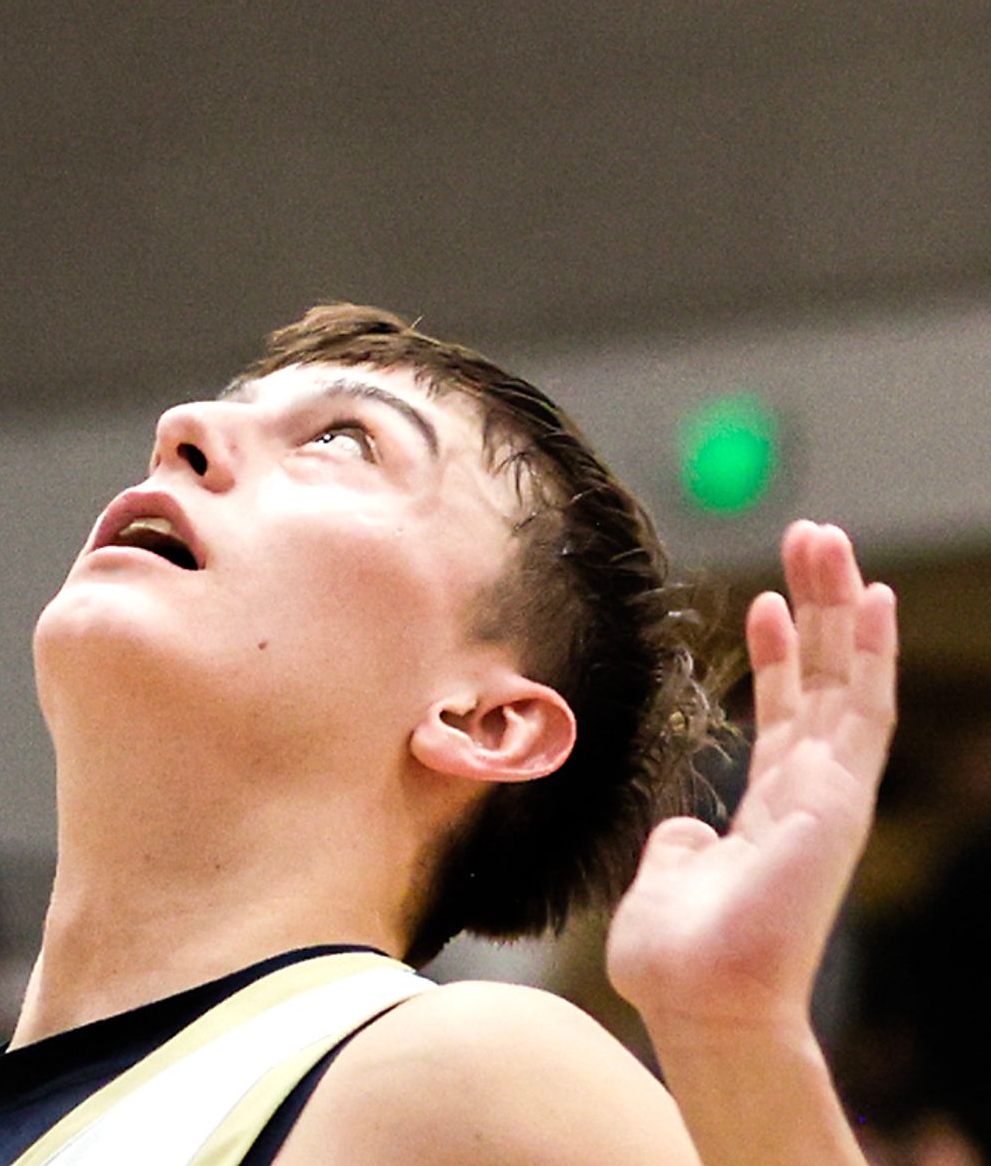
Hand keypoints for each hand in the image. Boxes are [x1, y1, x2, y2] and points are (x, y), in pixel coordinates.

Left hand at [606, 522, 895, 1046]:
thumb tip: (685, 834)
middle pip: (823, 686)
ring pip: (847, 682)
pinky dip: (872, 653)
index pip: (785, 721)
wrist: (703, 1001)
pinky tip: (873, 599)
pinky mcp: (841, 800)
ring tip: (830, 542)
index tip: (767, 598)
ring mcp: (830, 798)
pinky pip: (864, 712)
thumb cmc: (678, 960)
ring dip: (841, 608)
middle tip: (812, 540)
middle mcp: (808, 800)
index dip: (779, 659)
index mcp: (768, 817)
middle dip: (817, 610)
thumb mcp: (668, 883)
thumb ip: (683, 849)